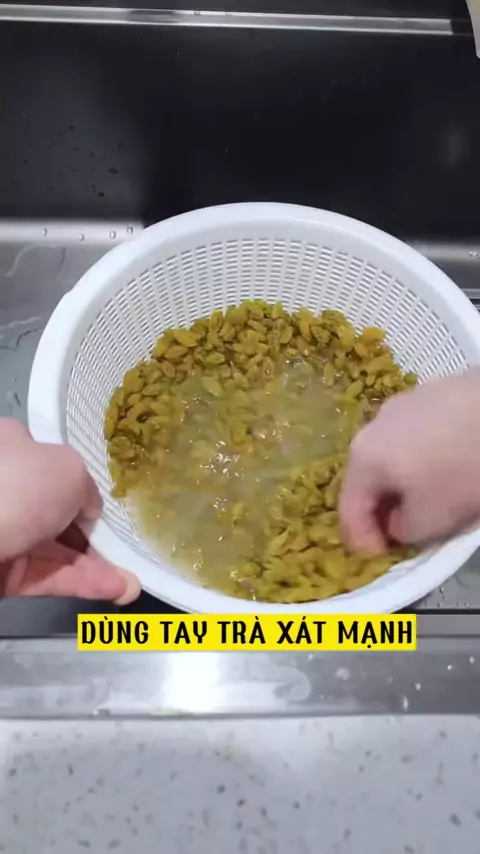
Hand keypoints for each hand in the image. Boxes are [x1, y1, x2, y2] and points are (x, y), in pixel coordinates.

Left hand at [0, 419, 139, 600]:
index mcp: (13, 448)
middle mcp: (7, 488)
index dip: (84, 485)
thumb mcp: (69, 470)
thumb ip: (87, 491)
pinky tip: (115, 589)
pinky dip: (83, 583)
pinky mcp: (3, 572)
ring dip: (98, 566)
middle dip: (96, 534)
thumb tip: (88, 511)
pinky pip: (50, 576)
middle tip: (129, 549)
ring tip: (133, 583)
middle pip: (60, 513)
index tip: (112, 505)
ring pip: (58, 550)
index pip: (54, 466)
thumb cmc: (16, 486)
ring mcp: (4, 532)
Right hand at [339, 368, 479, 552]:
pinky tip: (448, 464)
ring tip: (429, 495)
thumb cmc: (460, 469)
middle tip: (402, 530)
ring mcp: (402, 404)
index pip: (349, 509)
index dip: (362, 539)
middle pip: (369, 477)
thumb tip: (399, 523)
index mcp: (362, 457)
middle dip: (383, 507)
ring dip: (404, 479)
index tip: (380, 556)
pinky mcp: (433, 393)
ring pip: (392, 453)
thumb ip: (404, 531)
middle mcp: (372, 426)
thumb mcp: (431, 520)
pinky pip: (416, 436)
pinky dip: (424, 456)